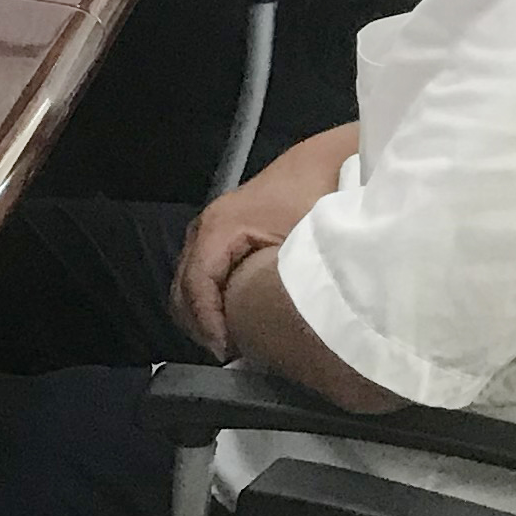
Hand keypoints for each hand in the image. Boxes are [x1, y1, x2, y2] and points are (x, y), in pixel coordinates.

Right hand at [169, 126, 352, 352]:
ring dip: (204, 316)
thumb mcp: (307, 239)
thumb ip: (288, 279)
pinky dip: (210, 302)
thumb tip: (280, 329)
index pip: (196, 283)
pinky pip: (203, 274)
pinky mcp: (225, 234)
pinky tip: (237, 322)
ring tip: (233, 346)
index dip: (207, 322)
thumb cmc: (320, 196)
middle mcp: (208, 227)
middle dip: (201, 325)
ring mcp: (213, 230)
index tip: (228, 353)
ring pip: (189, 282)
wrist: (331, 160)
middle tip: (230, 356)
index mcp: (221, 226)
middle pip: (183, 287)